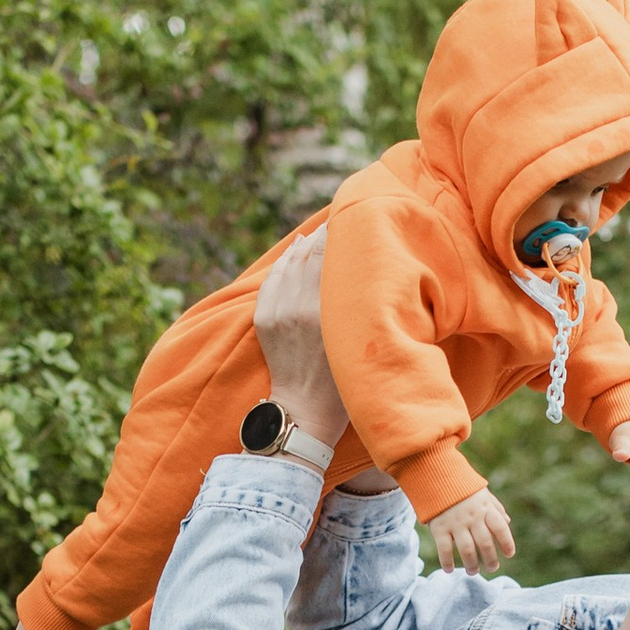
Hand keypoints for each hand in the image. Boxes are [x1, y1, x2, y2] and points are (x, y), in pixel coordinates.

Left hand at [250, 223, 348, 454]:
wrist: (304, 410)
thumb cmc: (343, 383)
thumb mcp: (358, 342)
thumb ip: (357, 306)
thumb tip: (365, 272)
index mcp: (324, 311)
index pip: (331, 259)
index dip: (341, 236)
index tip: (354, 220)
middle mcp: (297, 306)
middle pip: (310, 256)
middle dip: (324, 237)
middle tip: (341, 219)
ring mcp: (277, 311)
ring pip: (290, 264)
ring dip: (304, 245)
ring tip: (319, 232)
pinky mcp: (264, 318)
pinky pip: (274, 279)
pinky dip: (285, 262)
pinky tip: (295, 250)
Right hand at [430, 484, 515, 572]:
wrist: (435, 475)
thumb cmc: (461, 487)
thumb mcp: (482, 493)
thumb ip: (495, 508)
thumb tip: (507, 522)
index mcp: (485, 508)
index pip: (500, 528)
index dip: (507, 543)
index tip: (509, 554)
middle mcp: (472, 517)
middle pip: (485, 544)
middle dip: (490, 560)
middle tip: (492, 568)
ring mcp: (455, 523)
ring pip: (467, 550)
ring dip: (471, 564)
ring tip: (473, 571)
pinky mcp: (439, 528)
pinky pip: (444, 549)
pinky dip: (447, 562)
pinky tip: (449, 570)